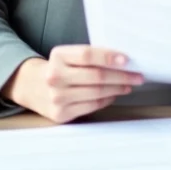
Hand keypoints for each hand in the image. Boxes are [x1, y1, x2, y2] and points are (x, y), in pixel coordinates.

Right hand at [4, 45, 143, 123]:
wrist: (32, 87)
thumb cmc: (60, 68)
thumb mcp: (68, 56)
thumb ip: (90, 56)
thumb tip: (123, 61)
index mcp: (58, 56)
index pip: (87, 55)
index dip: (108, 57)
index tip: (127, 59)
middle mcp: (55, 76)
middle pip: (96, 76)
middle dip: (121, 76)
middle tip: (137, 76)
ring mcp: (57, 97)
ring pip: (96, 93)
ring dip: (117, 89)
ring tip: (128, 85)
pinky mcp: (60, 113)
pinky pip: (91, 106)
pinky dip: (106, 99)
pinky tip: (114, 94)